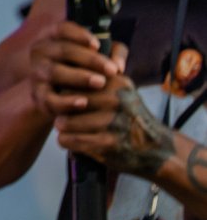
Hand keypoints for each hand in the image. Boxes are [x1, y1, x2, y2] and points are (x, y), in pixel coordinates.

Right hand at [29, 21, 121, 119]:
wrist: (55, 91)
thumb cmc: (80, 67)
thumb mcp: (94, 54)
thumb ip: (113, 52)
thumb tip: (119, 65)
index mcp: (52, 37)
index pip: (62, 29)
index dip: (79, 35)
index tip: (97, 45)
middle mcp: (40, 52)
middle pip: (63, 50)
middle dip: (89, 59)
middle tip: (111, 70)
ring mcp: (37, 73)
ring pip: (55, 72)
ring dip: (79, 77)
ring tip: (101, 82)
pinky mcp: (38, 95)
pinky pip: (50, 98)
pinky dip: (66, 101)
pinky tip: (84, 102)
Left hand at [54, 53, 176, 179]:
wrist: (157, 149)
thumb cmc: (130, 116)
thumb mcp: (121, 90)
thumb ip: (95, 76)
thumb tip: (62, 70)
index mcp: (115, 82)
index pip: (73, 80)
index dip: (64, 90)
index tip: (66, 98)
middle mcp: (115, 99)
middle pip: (66, 100)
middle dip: (60, 109)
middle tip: (62, 115)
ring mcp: (112, 122)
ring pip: (64, 121)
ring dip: (61, 128)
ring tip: (65, 128)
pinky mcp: (108, 143)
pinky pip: (69, 140)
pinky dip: (65, 141)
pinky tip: (69, 140)